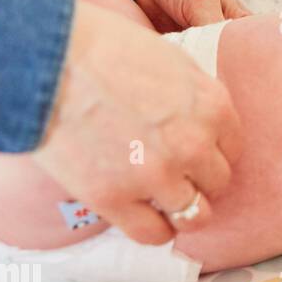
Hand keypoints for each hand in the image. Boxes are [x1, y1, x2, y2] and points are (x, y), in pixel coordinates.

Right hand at [32, 1, 243, 244]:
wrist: (47, 60)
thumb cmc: (104, 47)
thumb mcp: (171, 59)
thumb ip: (194, 94)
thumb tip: (202, 116)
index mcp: (212, 106)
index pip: (234, 148)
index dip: (213, 152)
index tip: (196, 154)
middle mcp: (194, 145)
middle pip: (218, 183)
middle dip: (199, 180)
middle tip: (175, 174)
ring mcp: (156, 175)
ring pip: (194, 214)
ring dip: (180, 210)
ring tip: (161, 201)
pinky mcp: (116, 199)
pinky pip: (153, 234)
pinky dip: (153, 230)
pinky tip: (143, 218)